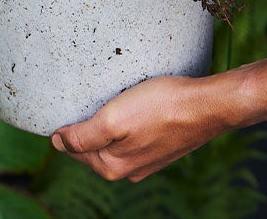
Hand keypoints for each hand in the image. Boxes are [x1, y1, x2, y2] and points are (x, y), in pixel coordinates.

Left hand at [50, 75, 233, 181]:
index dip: (69, 125)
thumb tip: (57, 143)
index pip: (73, 148)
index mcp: (112, 168)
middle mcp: (130, 170)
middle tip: (95, 98)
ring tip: (115, 100)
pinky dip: (130, 121)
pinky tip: (136, 105)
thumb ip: (82, 136)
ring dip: (110, 122)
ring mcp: (148, 160)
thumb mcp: (113, 120)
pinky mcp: (163, 145)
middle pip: (93, 145)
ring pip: (114, 139)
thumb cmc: (162, 107)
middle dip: (89, 125)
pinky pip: (135, 134)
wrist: (209, 104)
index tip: (76, 103)